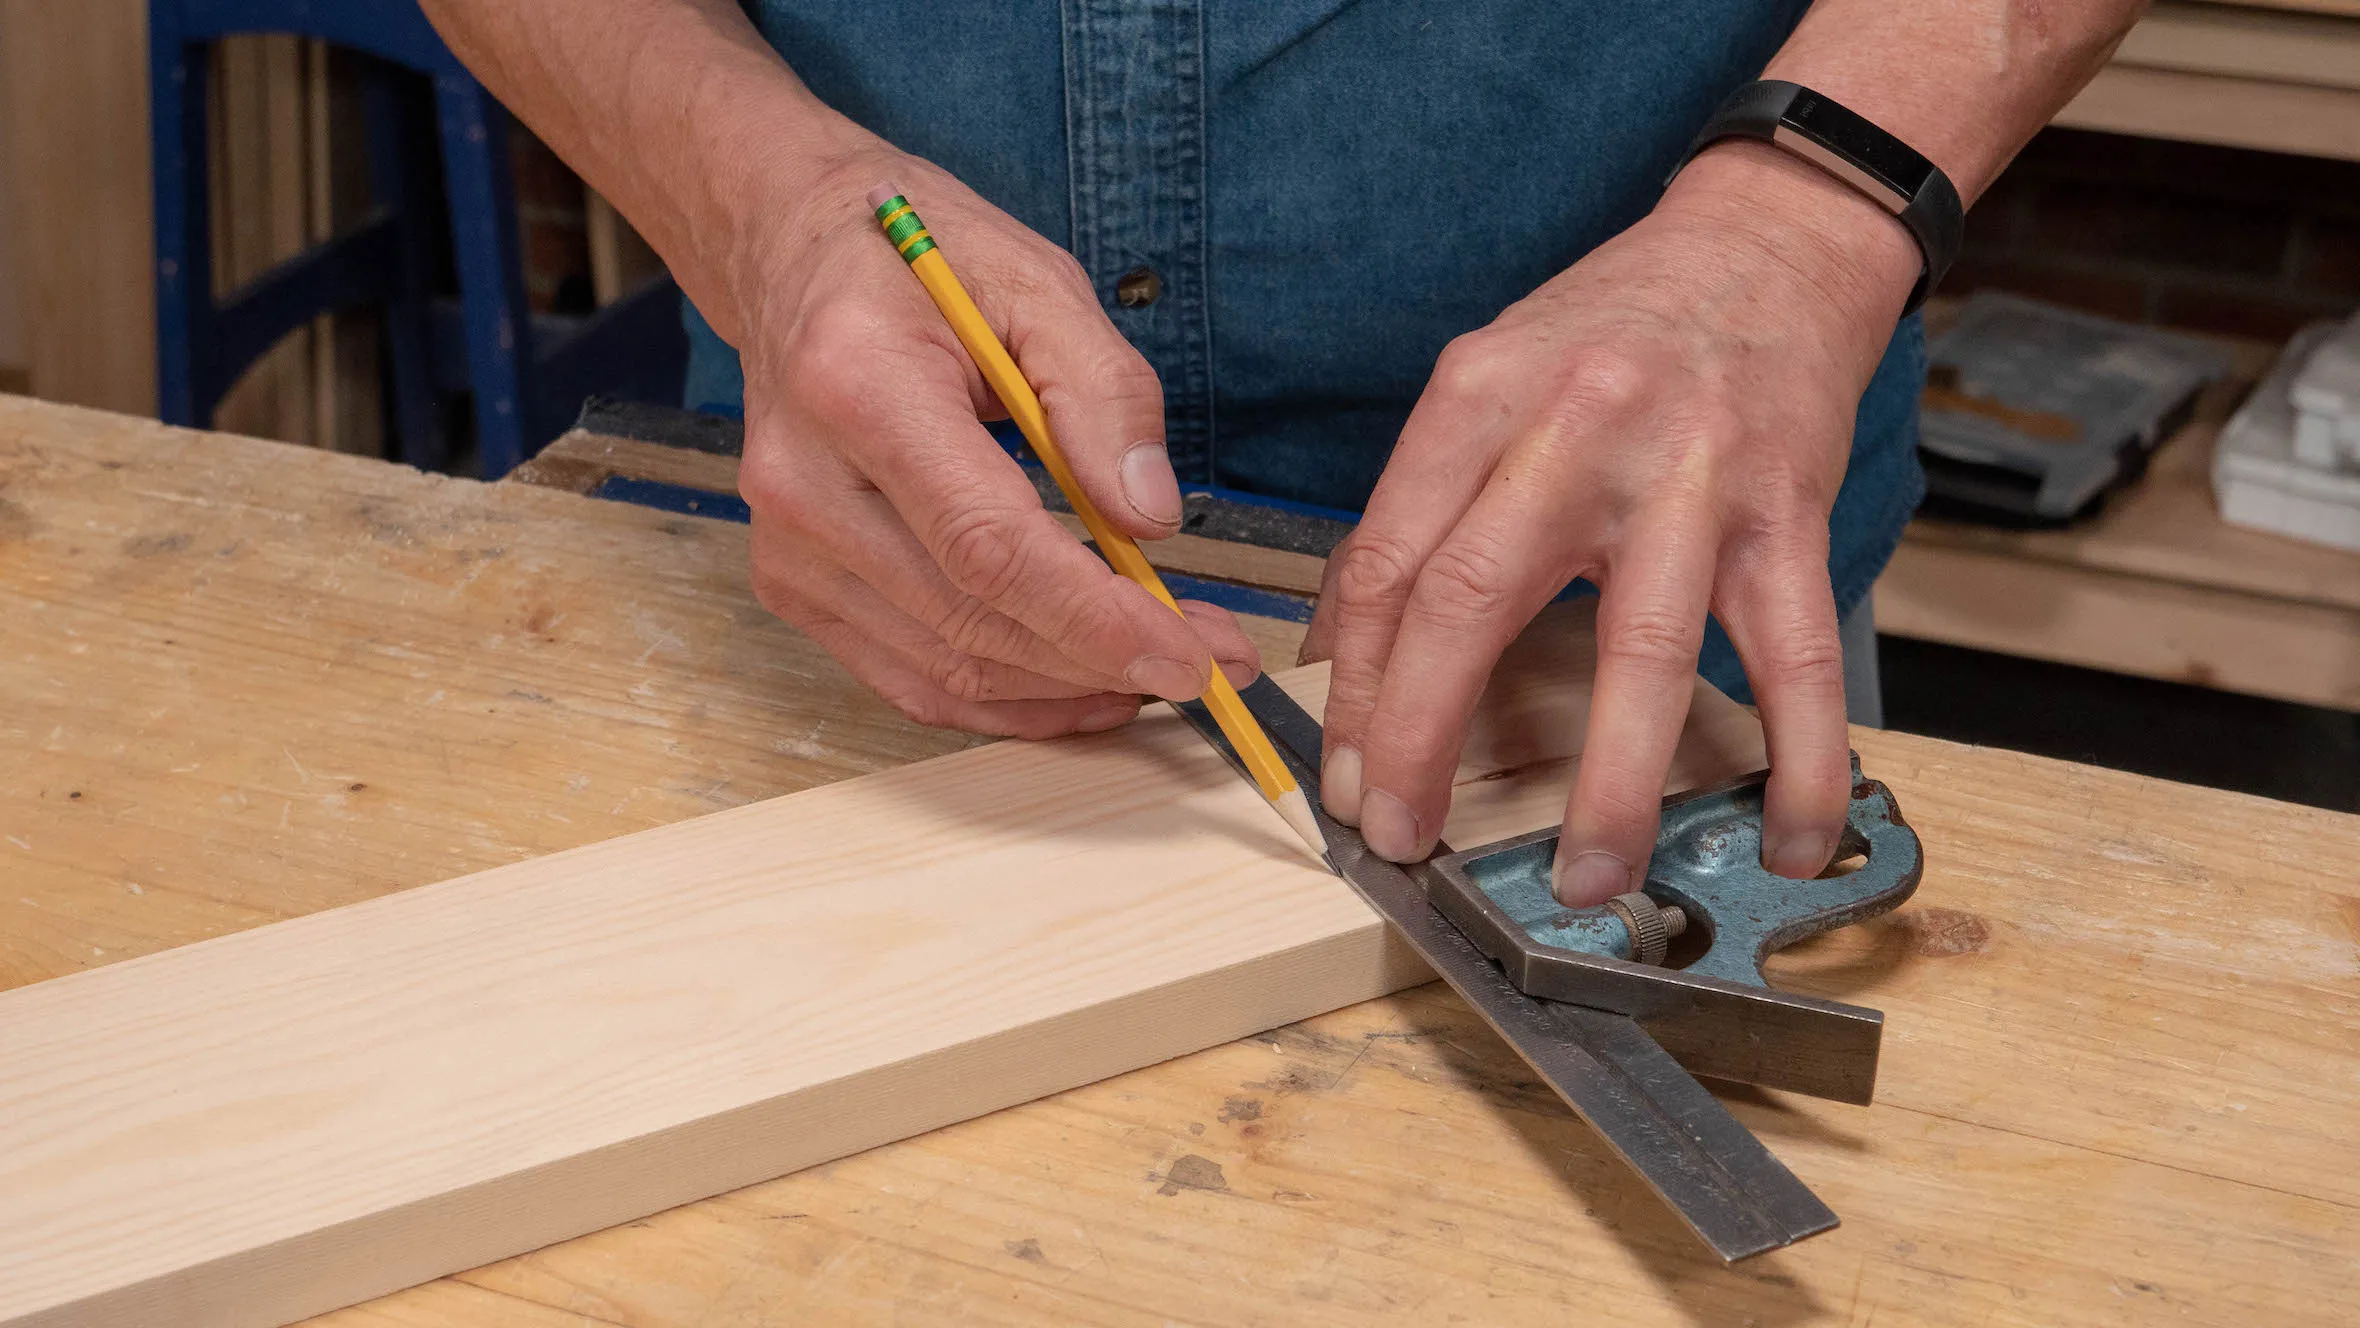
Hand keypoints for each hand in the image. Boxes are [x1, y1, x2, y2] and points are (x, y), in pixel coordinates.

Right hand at [722, 130, 1258, 737]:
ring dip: (1068, 687)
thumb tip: (1149, 518)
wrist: (793, 258)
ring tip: (1163, 664)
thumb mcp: (1035, 282)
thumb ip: (1103, 393)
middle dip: (1107, 658)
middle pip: (971, 620)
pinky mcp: (794, 587)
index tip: (1190, 651)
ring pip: (948, 667)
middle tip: (1213, 656)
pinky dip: (1008, 698)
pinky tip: (1084, 686)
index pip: (986, 543)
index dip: (1095, 617)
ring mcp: (789, 547)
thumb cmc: (916, 262)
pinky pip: (913, 679)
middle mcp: (804, 483)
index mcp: (858, 387)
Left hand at [1299, 142, 1919, 901]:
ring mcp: (1692, 477)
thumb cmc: (1613, 326)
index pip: (1388, 562)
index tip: (1348, 776)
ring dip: (1609, 787)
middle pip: (1472, 604)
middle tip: (1403, 833)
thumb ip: (1422, 501)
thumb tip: (1344, 643)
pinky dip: (1801, 761)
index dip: (1356, 686)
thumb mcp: (1488, 377)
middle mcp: (1577, 431)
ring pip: (1640, 656)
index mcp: (1481, 396)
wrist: (1769, 241)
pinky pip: (1796, 659)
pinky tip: (1786, 838)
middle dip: (1422, 739)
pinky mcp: (1790, 514)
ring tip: (1586, 879)